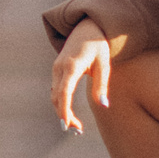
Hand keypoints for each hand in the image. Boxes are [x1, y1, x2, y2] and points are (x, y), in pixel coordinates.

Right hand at [51, 19, 115, 133]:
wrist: (87, 26)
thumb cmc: (99, 45)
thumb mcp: (104, 64)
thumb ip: (102, 85)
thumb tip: (103, 105)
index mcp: (72, 66)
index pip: (64, 92)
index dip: (64, 110)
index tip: (67, 125)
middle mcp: (60, 67)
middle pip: (57, 97)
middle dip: (64, 116)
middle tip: (78, 131)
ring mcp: (56, 68)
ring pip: (54, 95)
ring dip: (62, 111)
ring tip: (76, 126)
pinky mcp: (57, 69)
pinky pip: (56, 90)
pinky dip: (60, 103)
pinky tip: (69, 113)